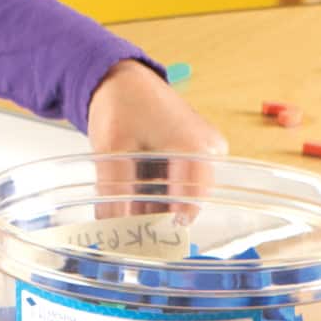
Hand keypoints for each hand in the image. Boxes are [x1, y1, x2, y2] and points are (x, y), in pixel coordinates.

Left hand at [87, 58, 228, 218]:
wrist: (122, 79)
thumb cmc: (120, 105)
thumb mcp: (110, 149)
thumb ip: (114, 191)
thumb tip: (111, 230)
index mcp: (196, 149)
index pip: (190, 204)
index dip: (165, 226)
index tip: (140, 240)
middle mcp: (209, 152)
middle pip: (185, 200)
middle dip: (154, 217)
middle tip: (124, 232)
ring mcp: (205, 152)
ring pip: (179, 193)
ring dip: (152, 205)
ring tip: (123, 214)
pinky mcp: (194, 153)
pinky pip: (176, 181)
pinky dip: (154, 192)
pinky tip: (131, 198)